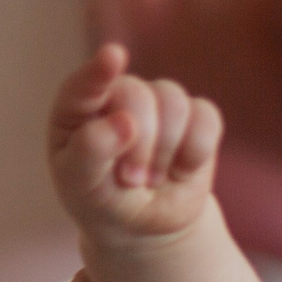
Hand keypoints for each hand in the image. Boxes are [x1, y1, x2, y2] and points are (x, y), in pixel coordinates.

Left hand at [49, 44, 223, 244]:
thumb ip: (90, 153)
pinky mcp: (196, 115)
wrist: (141, 224)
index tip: (112, 57)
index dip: (99, 71)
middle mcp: (117, 94)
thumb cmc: (99, 199)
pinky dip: (194, 154)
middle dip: (138, 146)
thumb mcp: (81, 186)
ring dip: (163, 154)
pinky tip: (180, 170)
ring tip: (149, 179)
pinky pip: (206, 119)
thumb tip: (123, 121)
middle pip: (137, 96)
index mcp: (76, 108)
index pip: (83, 85)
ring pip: (174, 105)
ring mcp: (158, 100)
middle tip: (129, 180)